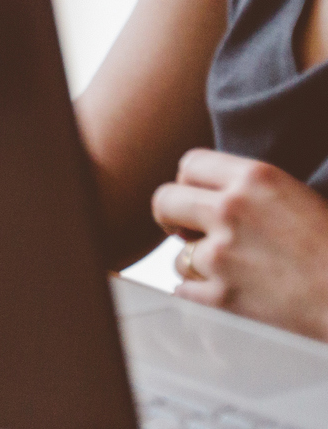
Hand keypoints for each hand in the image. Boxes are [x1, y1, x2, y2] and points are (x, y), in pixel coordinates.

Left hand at [153, 148, 327, 338]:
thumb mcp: (299, 199)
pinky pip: (184, 293)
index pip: (191, 164)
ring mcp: (222, 256)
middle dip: (173, 219)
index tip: (197, 199)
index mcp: (257, 178)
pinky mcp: (221, 299)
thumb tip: (207, 195)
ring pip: (177, 257)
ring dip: (197, 267)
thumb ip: (250, 192)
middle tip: (187, 233)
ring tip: (235, 276)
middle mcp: (232, 210)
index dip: (189, 183)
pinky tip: (231, 300)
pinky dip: (202, 299)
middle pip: (164, 201)